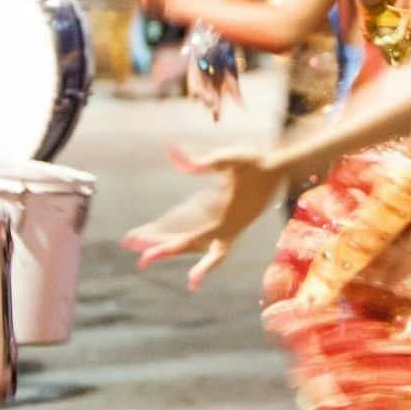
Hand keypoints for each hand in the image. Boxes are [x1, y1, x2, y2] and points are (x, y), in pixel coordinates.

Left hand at [121, 145, 281, 289]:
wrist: (280, 169)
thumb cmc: (256, 162)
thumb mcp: (229, 158)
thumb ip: (201, 161)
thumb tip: (171, 151)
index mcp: (224, 221)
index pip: (189, 241)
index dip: (164, 249)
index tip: (142, 258)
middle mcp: (225, 230)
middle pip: (187, 247)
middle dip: (159, 248)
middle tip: (131, 248)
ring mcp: (228, 229)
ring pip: (194, 246)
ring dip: (170, 246)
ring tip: (141, 245)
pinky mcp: (230, 225)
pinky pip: (205, 240)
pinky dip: (189, 243)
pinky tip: (170, 238)